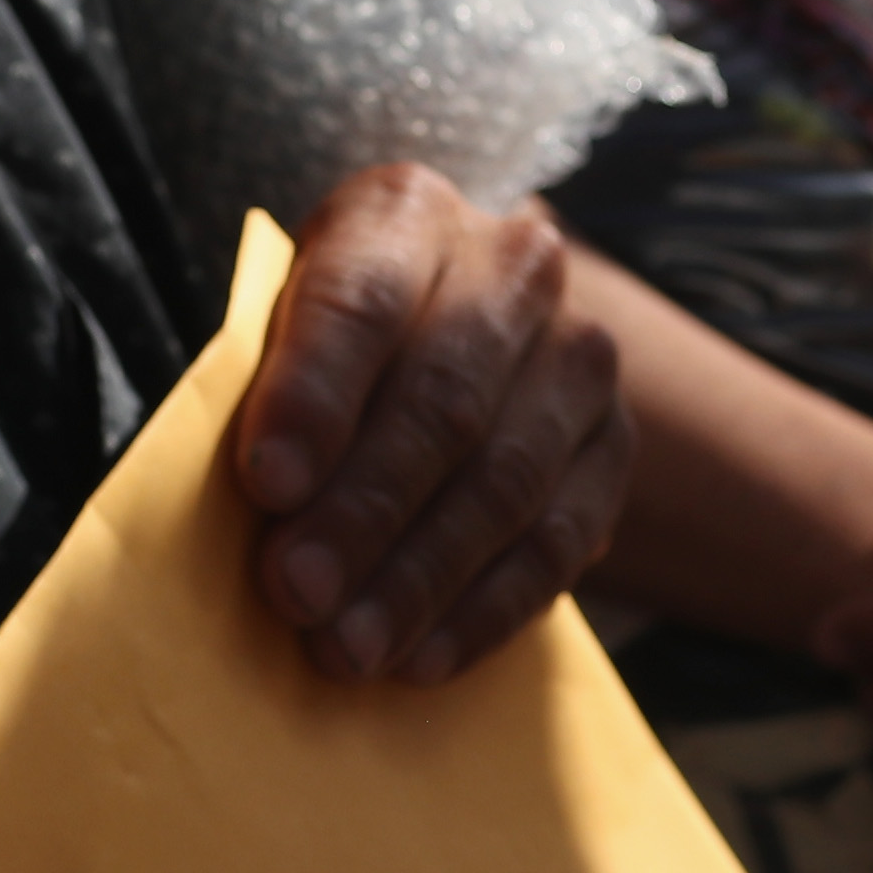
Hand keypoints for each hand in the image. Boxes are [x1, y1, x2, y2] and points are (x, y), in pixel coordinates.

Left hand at [232, 166, 628, 684]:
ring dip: (421, 578)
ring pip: (506, 478)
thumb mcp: (277, 326)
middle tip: (296, 593)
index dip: (314, 395)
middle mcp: (511, 266)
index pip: (361, 301)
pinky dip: (484, 610)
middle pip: (443, 399)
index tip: (266, 484)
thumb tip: (257, 505)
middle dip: (363, 510)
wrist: (447, 326)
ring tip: (347, 648)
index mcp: (403, 213)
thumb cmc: (325, 340)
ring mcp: (579, 355)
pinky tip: (421, 659)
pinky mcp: (615, 443)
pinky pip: (560, 541)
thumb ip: (262, 392)